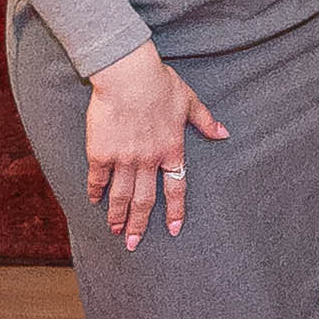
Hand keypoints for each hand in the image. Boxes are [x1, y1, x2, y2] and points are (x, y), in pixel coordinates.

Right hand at [83, 42, 226, 248]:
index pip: (176, 188)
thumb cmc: (160, 83)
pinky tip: (94, 202)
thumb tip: (224, 133)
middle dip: (139, 224)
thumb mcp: (190, 100)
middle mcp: (148, 160)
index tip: (174, 229)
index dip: (175, 211)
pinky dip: (96, 192)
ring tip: (115, 231)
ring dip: (118, 216)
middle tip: (133, 243)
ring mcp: (124, 158)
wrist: (128, 74)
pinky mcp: (100, 152)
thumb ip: (206, 121)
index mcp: (171, 150)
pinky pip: (98, 179)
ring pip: (121, 195)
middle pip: (145, 200)